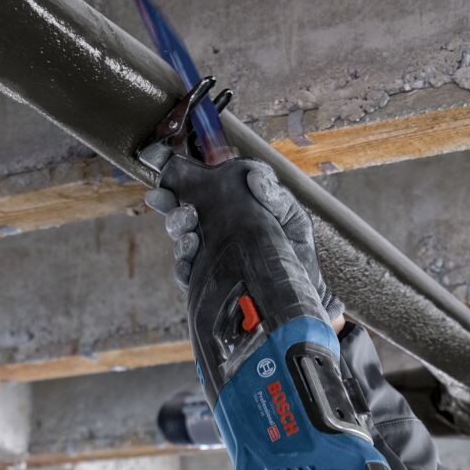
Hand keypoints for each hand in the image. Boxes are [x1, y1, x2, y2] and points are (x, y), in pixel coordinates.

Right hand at [146, 157, 345, 324]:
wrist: (304, 292)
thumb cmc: (297, 252)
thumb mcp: (292, 220)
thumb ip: (276, 198)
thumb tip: (254, 177)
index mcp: (229, 213)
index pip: (196, 197)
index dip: (175, 190)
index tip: (165, 188)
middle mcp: (214, 235)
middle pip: (181, 221)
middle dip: (174, 215)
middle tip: (185, 214)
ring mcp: (211, 260)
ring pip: (182, 247)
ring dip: (180, 239)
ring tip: (191, 238)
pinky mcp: (210, 284)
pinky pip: (187, 276)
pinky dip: (183, 269)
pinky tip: (188, 264)